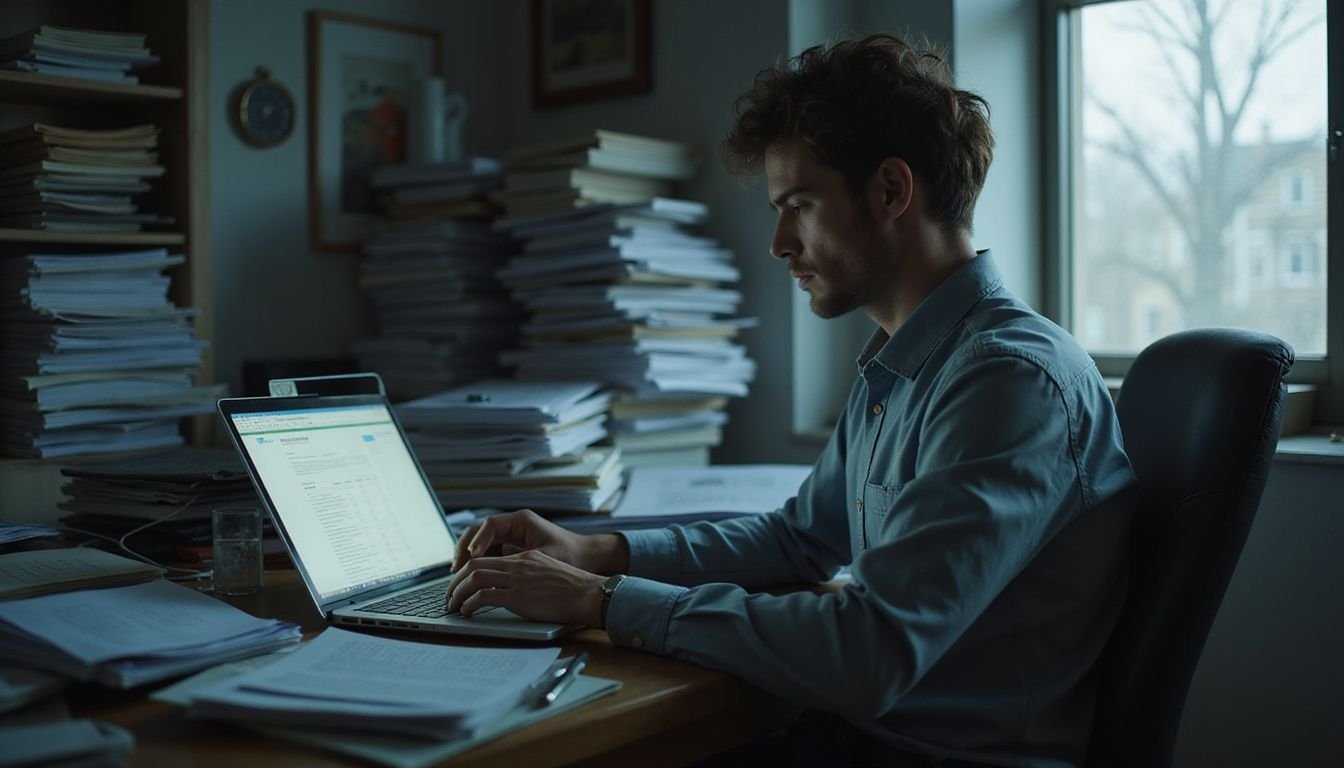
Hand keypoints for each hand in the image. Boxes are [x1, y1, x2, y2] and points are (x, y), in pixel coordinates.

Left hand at [445, 549, 603, 625]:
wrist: (589, 594)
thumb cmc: (575, 590)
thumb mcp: (548, 574)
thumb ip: (528, 576)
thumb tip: (511, 590)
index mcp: (525, 558)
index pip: (486, 559)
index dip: (467, 571)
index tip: (460, 584)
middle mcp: (518, 564)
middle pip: (474, 565)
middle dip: (455, 582)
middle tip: (449, 596)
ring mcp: (517, 579)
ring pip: (474, 578)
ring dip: (458, 593)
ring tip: (453, 606)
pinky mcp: (519, 596)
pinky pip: (484, 596)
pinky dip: (470, 603)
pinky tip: (467, 612)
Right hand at [453, 508, 627, 574]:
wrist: (589, 558)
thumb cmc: (571, 555)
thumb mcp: (544, 558)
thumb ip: (518, 562)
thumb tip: (492, 572)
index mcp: (521, 521)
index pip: (490, 525)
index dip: (477, 540)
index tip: (472, 556)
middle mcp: (513, 526)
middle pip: (478, 532)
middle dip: (465, 549)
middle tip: (456, 568)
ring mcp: (510, 537)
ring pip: (480, 543)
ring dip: (467, 558)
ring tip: (458, 575)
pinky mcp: (510, 550)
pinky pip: (487, 554)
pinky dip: (477, 564)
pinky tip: (471, 579)